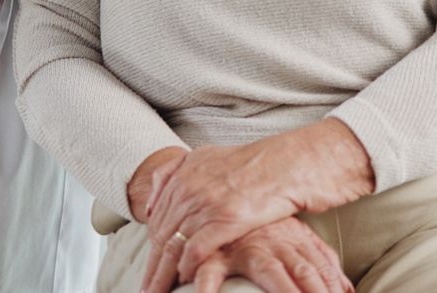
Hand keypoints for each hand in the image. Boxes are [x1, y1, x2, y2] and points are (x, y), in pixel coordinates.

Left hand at [142, 122, 372, 290]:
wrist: (291, 164)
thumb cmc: (257, 166)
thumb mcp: (210, 157)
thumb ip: (178, 172)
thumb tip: (154, 195)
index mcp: (184, 173)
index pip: (157, 218)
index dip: (150, 248)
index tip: (147, 270)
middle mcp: (190, 186)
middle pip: (161, 235)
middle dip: (151, 268)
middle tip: (144, 291)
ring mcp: (207, 202)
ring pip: (174, 245)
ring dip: (163, 275)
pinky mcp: (226, 218)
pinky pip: (197, 248)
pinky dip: (188, 267)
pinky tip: (186, 280)